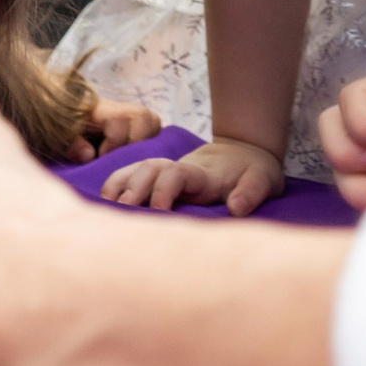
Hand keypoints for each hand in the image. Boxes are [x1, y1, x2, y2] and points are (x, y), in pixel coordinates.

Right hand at [101, 136, 284, 215]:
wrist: (246, 152)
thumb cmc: (254, 171)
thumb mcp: (263, 180)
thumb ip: (250, 193)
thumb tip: (235, 208)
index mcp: (202, 173)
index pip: (175, 174)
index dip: (163, 190)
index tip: (159, 212)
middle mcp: (180, 168)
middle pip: (149, 170)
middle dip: (133, 189)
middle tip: (122, 213)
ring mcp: (168, 170)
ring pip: (137, 170)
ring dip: (119, 185)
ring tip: (103, 208)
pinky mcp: (162, 176)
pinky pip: (133, 174)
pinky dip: (117, 184)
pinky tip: (103, 201)